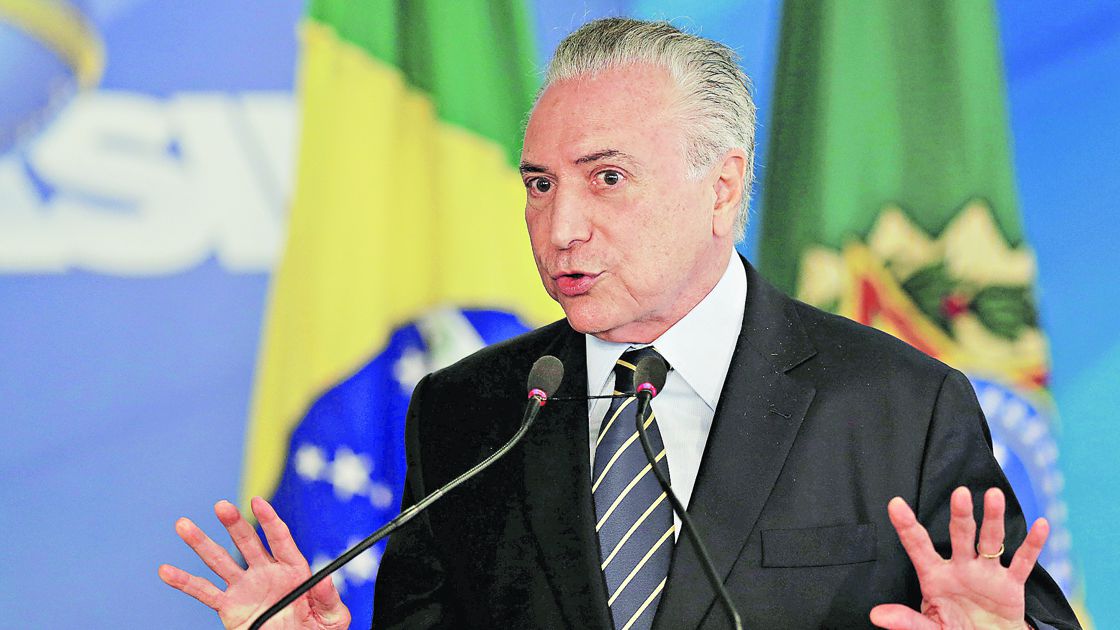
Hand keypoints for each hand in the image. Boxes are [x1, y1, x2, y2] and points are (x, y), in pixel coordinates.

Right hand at [158, 497, 350, 629]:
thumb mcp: (333, 617)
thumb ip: (328, 597)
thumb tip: (323, 578)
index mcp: (293, 570)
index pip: (280, 539)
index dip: (268, 520)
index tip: (257, 502)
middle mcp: (266, 573)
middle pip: (247, 543)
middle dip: (234, 525)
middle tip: (221, 506)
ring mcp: (245, 588)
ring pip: (220, 562)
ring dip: (201, 544)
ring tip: (183, 525)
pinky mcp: (229, 608)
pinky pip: (204, 593)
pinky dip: (184, 582)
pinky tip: (166, 570)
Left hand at [870, 487, 1047, 629]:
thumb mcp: (930, 628)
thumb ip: (907, 621)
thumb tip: (876, 615)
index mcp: (935, 576)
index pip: (918, 547)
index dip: (907, 526)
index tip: (895, 504)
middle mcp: (961, 568)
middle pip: (959, 536)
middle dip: (960, 516)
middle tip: (960, 493)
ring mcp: (986, 573)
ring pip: (990, 541)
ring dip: (993, 519)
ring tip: (994, 496)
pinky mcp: (1011, 585)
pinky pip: (1024, 563)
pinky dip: (1033, 545)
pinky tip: (1041, 525)